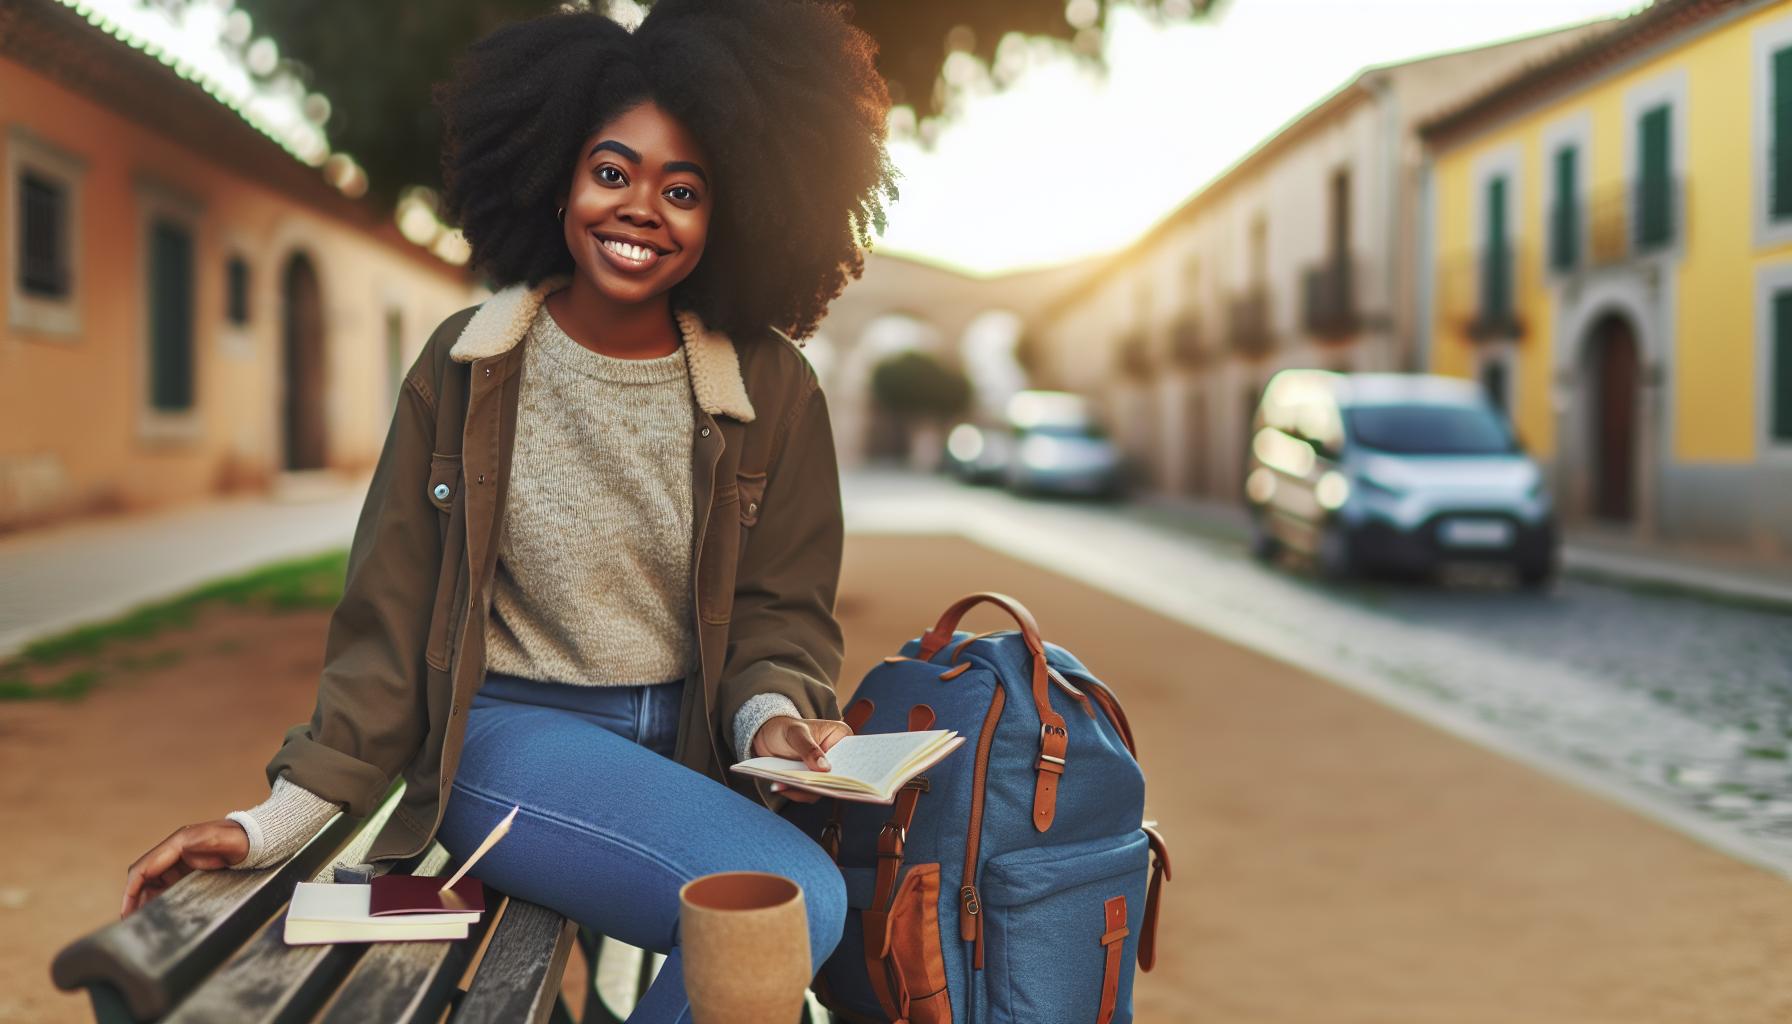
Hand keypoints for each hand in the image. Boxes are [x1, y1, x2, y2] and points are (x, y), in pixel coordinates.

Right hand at [121, 820, 249, 917]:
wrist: (257, 839)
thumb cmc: (243, 840)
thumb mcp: (228, 841)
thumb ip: (208, 842)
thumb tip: (184, 846)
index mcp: (178, 843)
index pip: (144, 868)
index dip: (132, 891)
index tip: (126, 911)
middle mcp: (175, 850)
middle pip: (144, 877)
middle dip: (134, 899)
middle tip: (132, 924)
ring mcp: (180, 859)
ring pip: (153, 883)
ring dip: (145, 901)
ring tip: (142, 923)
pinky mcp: (188, 868)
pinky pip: (166, 885)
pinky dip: (159, 899)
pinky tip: (159, 914)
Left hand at [751, 716, 852, 803]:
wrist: (768, 737)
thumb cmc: (786, 728)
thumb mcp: (796, 734)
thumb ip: (809, 749)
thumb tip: (825, 768)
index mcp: (841, 737)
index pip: (851, 755)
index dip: (849, 768)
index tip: (837, 775)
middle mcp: (838, 756)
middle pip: (839, 775)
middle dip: (824, 783)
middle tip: (807, 786)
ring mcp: (826, 771)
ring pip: (824, 788)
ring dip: (804, 790)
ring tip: (782, 786)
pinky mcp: (814, 782)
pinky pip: (811, 793)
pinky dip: (796, 792)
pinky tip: (780, 786)